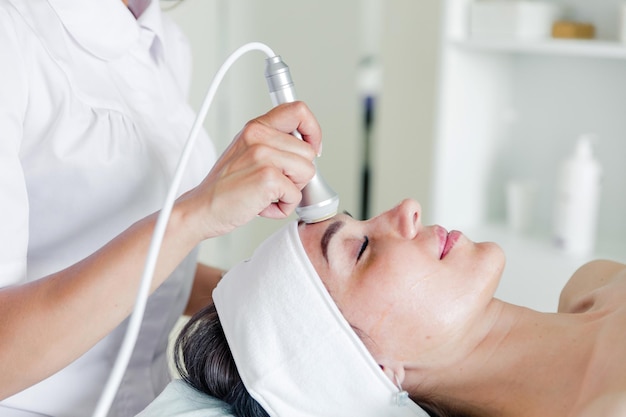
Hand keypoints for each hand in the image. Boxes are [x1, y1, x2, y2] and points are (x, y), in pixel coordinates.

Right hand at [179, 101, 321, 237]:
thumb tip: (308, 148)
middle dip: (298, 173)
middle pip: (309, 152)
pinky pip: (296, 195)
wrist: (201, 208)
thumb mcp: (246, 152)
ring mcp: (263, 155)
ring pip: (308, 173)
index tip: (312, 148)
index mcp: (256, 127)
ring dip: (291, 190)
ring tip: (267, 193)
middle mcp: (259, 136)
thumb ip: (273, 143)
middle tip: (274, 182)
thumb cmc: (225, 187)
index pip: (299, 110)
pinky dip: (283, 207)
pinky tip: (262, 204)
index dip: (313, 130)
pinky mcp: (267, 178)